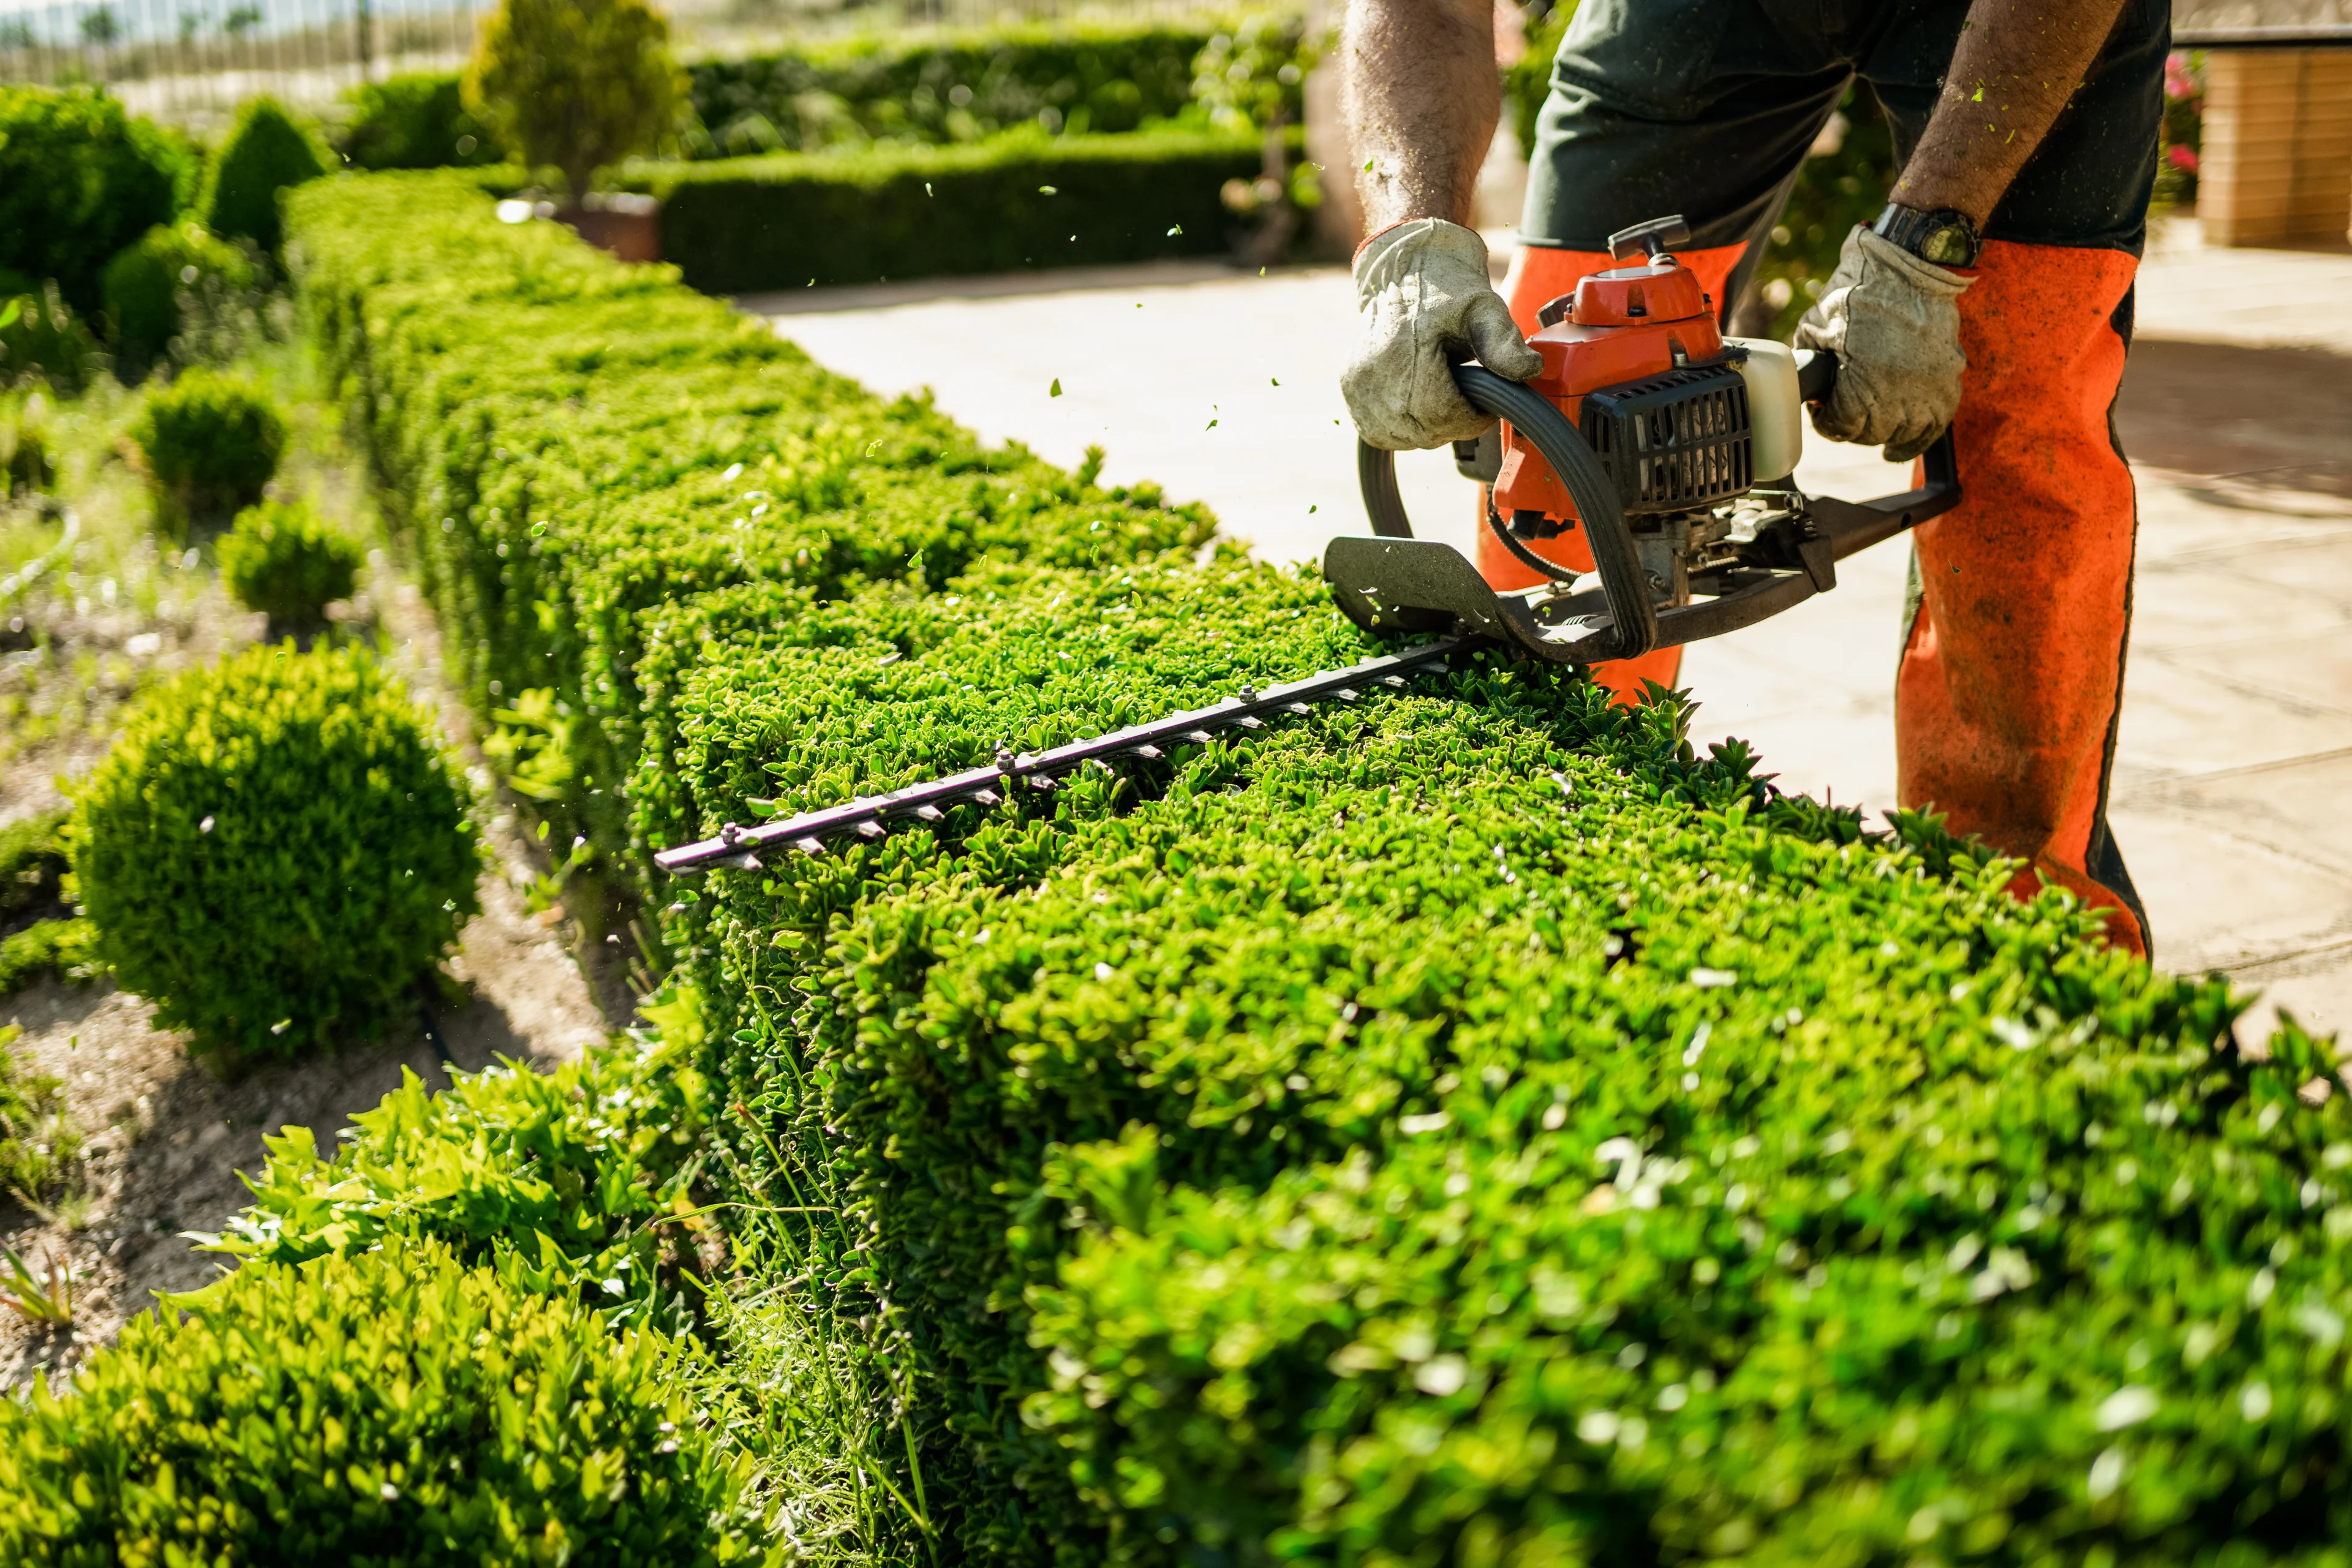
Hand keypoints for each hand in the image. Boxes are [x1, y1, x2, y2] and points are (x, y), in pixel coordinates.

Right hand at [1342, 219, 1543, 450]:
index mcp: (1403, 353)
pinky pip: (1379, 432)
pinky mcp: (1348, 389)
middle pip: (1421, 431)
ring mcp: (1355, 385)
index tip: (1486, 405)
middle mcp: (1371, 373)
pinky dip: (1404, 428)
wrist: (1404, 267)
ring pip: (1401, 437)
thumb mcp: (1483, 308)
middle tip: (1468, 398)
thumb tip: (1531, 370)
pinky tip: (1419, 404)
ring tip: (1443, 394)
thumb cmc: (1448, 288)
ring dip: (1429, 428)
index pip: (1440, 416)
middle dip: (1453, 423)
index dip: (1471, 419)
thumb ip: (1504, 342)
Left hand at [1792, 227, 1972, 462]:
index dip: (1825, 423)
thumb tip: (1805, 385)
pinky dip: (1915, 441)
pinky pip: (1935, 427)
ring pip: (1901, 434)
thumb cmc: (1860, 291)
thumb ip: (1807, 360)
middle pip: (1870, 434)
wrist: (1910, 266)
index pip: (1840, 427)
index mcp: (1862, 385)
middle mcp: (1898, 395)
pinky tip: (1897, 450)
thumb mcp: (1816, 325)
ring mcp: (1928, 390)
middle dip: (1851, 427)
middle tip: (1843, 413)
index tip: (1821, 413)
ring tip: (1869, 423)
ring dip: (1881, 432)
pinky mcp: (1949, 381)